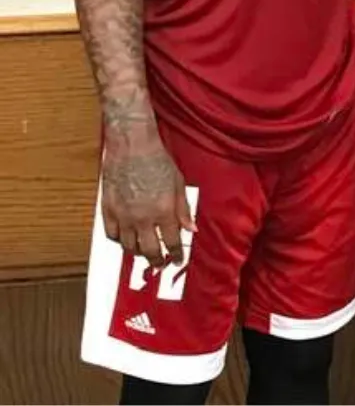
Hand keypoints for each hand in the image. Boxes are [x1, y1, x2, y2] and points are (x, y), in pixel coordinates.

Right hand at [102, 135, 195, 266]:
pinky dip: (119, 241)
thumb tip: (191, 228)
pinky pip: (112, 235)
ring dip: (138, 252)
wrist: (132, 147)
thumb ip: (184, 209)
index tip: (177, 259)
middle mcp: (143, 218)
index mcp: (163, 211)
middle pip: (149, 250)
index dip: (175, 254)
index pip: (171, 242)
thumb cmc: (157, 160)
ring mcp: (123, 216)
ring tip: (145, 251)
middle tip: (160, 263)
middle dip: (157, 260)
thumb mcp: (179, 184)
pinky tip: (126, 238)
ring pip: (129, 247)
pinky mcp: (108, 211)